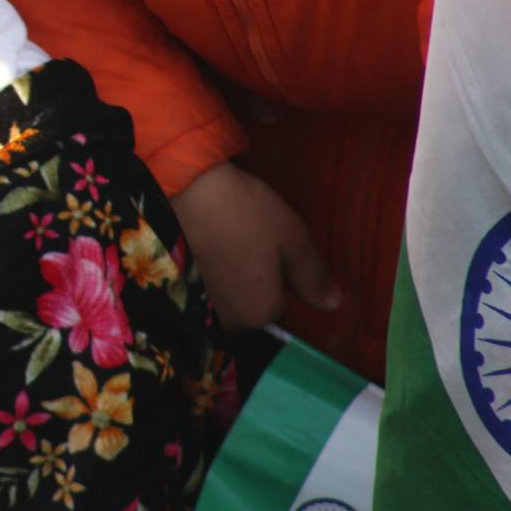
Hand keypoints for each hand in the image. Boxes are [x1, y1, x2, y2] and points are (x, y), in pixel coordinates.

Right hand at [168, 161, 339, 329]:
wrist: (182, 188)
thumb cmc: (242, 211)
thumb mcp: (290, 235)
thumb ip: (313, 274)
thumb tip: (334, 304)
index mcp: (260, 311)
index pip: (282, 303)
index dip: (279, 273)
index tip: (268, 244)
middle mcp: (228, 321)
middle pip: (250, 306)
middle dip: (252, 282)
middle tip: (245, 241)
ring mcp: (197, 310)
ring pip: (225, 300)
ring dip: (227, 280)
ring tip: (222, 243)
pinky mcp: (175, 293)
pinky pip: (201, 293)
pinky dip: (204, 276)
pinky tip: (203, 248)